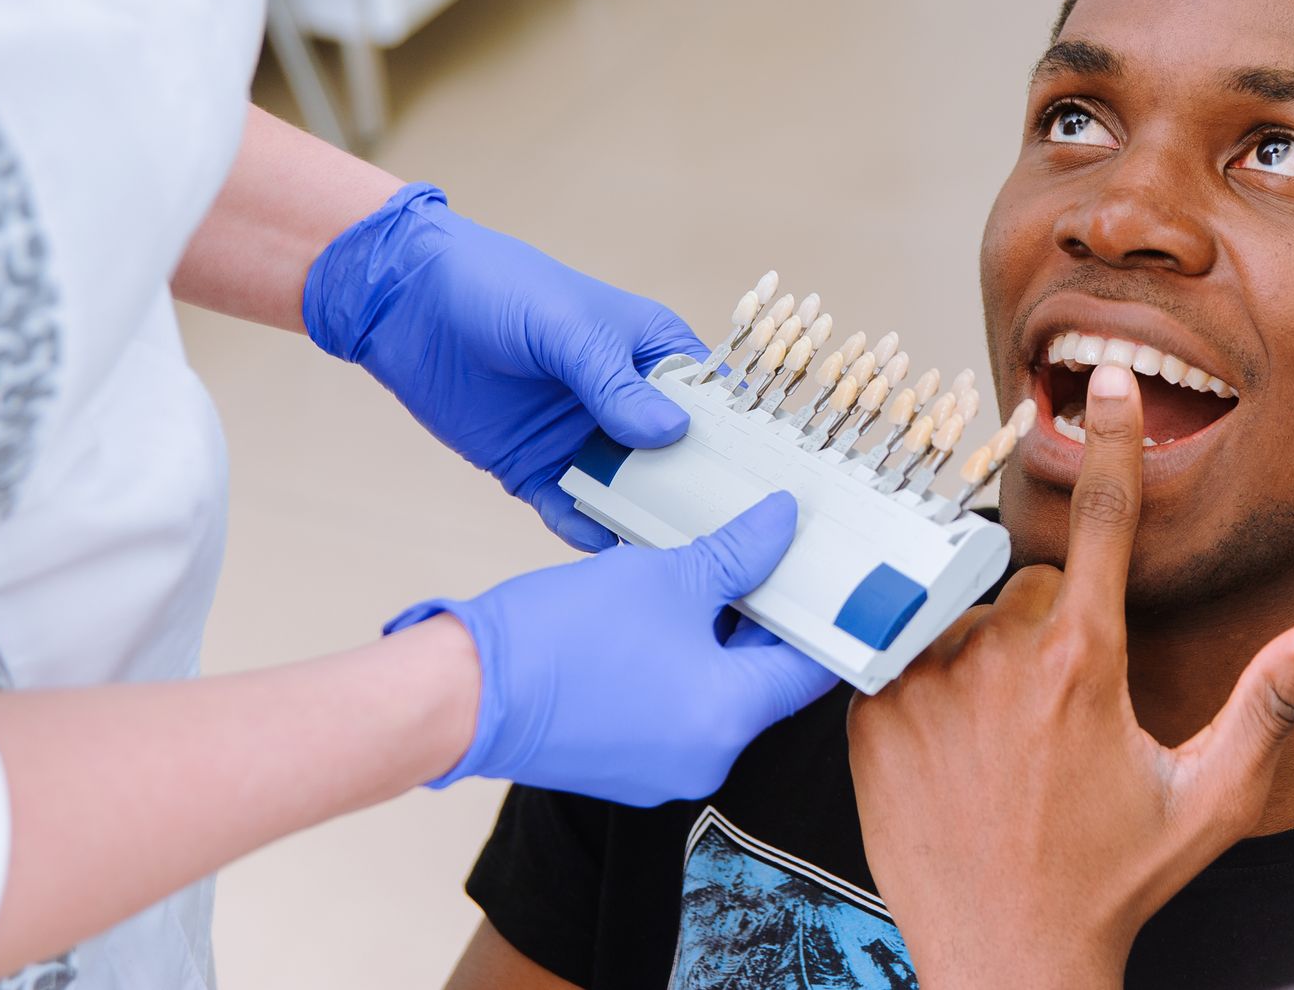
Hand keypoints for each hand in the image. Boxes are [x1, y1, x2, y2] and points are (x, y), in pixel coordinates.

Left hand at [303, 183, 705, 549]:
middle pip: (679, 461)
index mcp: (654, 355)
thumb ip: (616, 384)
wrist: (408, 303)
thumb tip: (671, 435)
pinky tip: (603, 552)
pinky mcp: (537, 469)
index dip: (740, 443)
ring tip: (672, 560)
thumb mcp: (567, 329)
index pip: (713, 405)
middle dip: (698, 496)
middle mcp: (628, 404)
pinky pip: (572, 511)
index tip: (769, 486)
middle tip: (727, 541)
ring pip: (630, 493)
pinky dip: (586, 532)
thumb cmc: (502, 289)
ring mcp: (583, 440)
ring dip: (646, 522)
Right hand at [387, 491, 836, 804]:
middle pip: (764, 681)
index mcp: (730, 718)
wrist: (462, 692)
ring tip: (711, 573)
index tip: (831, 577)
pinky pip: (674, 708)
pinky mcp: (624, 765)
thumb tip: (782, 524)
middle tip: (767, 557)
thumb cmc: (563, 636)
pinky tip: (663, 613)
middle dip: (765, 618)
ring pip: (716, 692)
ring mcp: (662, 769)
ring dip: (718, 637)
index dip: (825, 615)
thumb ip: (737, 553)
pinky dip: (679, 664)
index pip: (810, 668)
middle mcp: (707, 758)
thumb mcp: (666, 576)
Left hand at [847, 364, 1293, 988]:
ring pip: (969, 617)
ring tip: (1006, 744)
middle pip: (1032, 584)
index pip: (1103, 521)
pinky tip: (958, 745)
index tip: (1107, 382)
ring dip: (990, 656)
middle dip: (1055, 626)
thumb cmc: (1110, 882)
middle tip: (1062, 718)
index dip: (1113, 442)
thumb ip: (1272, 702)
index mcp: (1085, 662)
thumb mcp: (1212, 797)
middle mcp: (998, 658)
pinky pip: (909, 650)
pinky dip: (933, 678)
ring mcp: (926, 680)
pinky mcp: (872, 709)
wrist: (1004, 956)